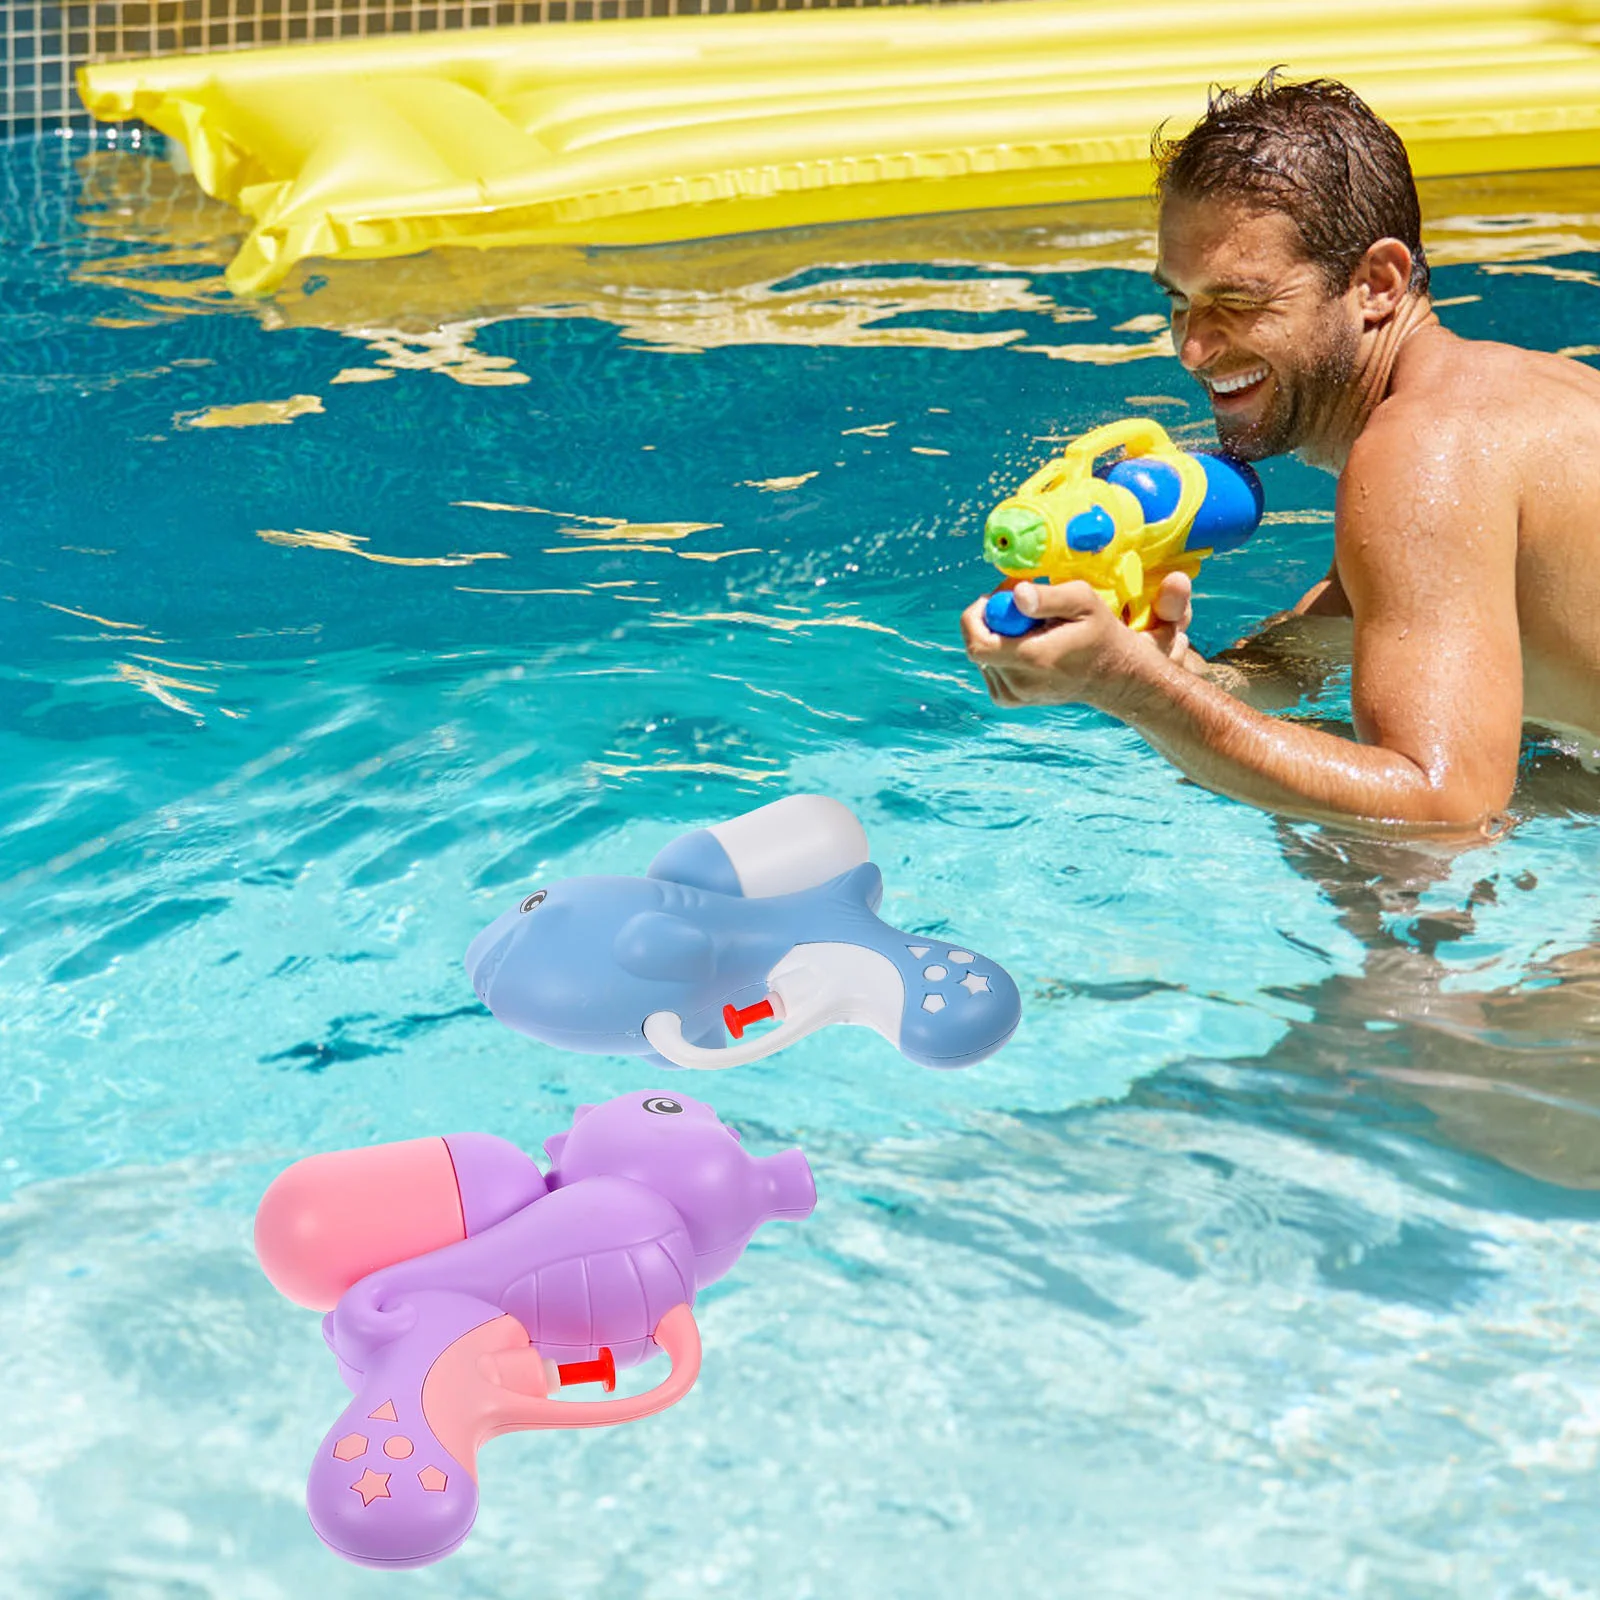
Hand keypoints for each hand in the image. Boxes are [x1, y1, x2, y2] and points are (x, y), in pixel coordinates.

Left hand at [960, 574, 1197, 710]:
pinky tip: (1026, 645)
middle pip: (978, 645)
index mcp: (1033, 659)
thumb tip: (1016, 595)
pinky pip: (988, 667)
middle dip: (989, 619)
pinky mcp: (1010, 699)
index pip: (977, 644)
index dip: (977, 615)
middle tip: (1019, 606)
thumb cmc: (1099, 633)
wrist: (1112, 675)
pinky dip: (1000, 651)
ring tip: (1031, 628)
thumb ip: (1048, 597)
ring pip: (982, 656)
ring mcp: (1013, 696)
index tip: (999, 597)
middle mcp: (1018, 684)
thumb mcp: (1083, 601)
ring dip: (996, 635)